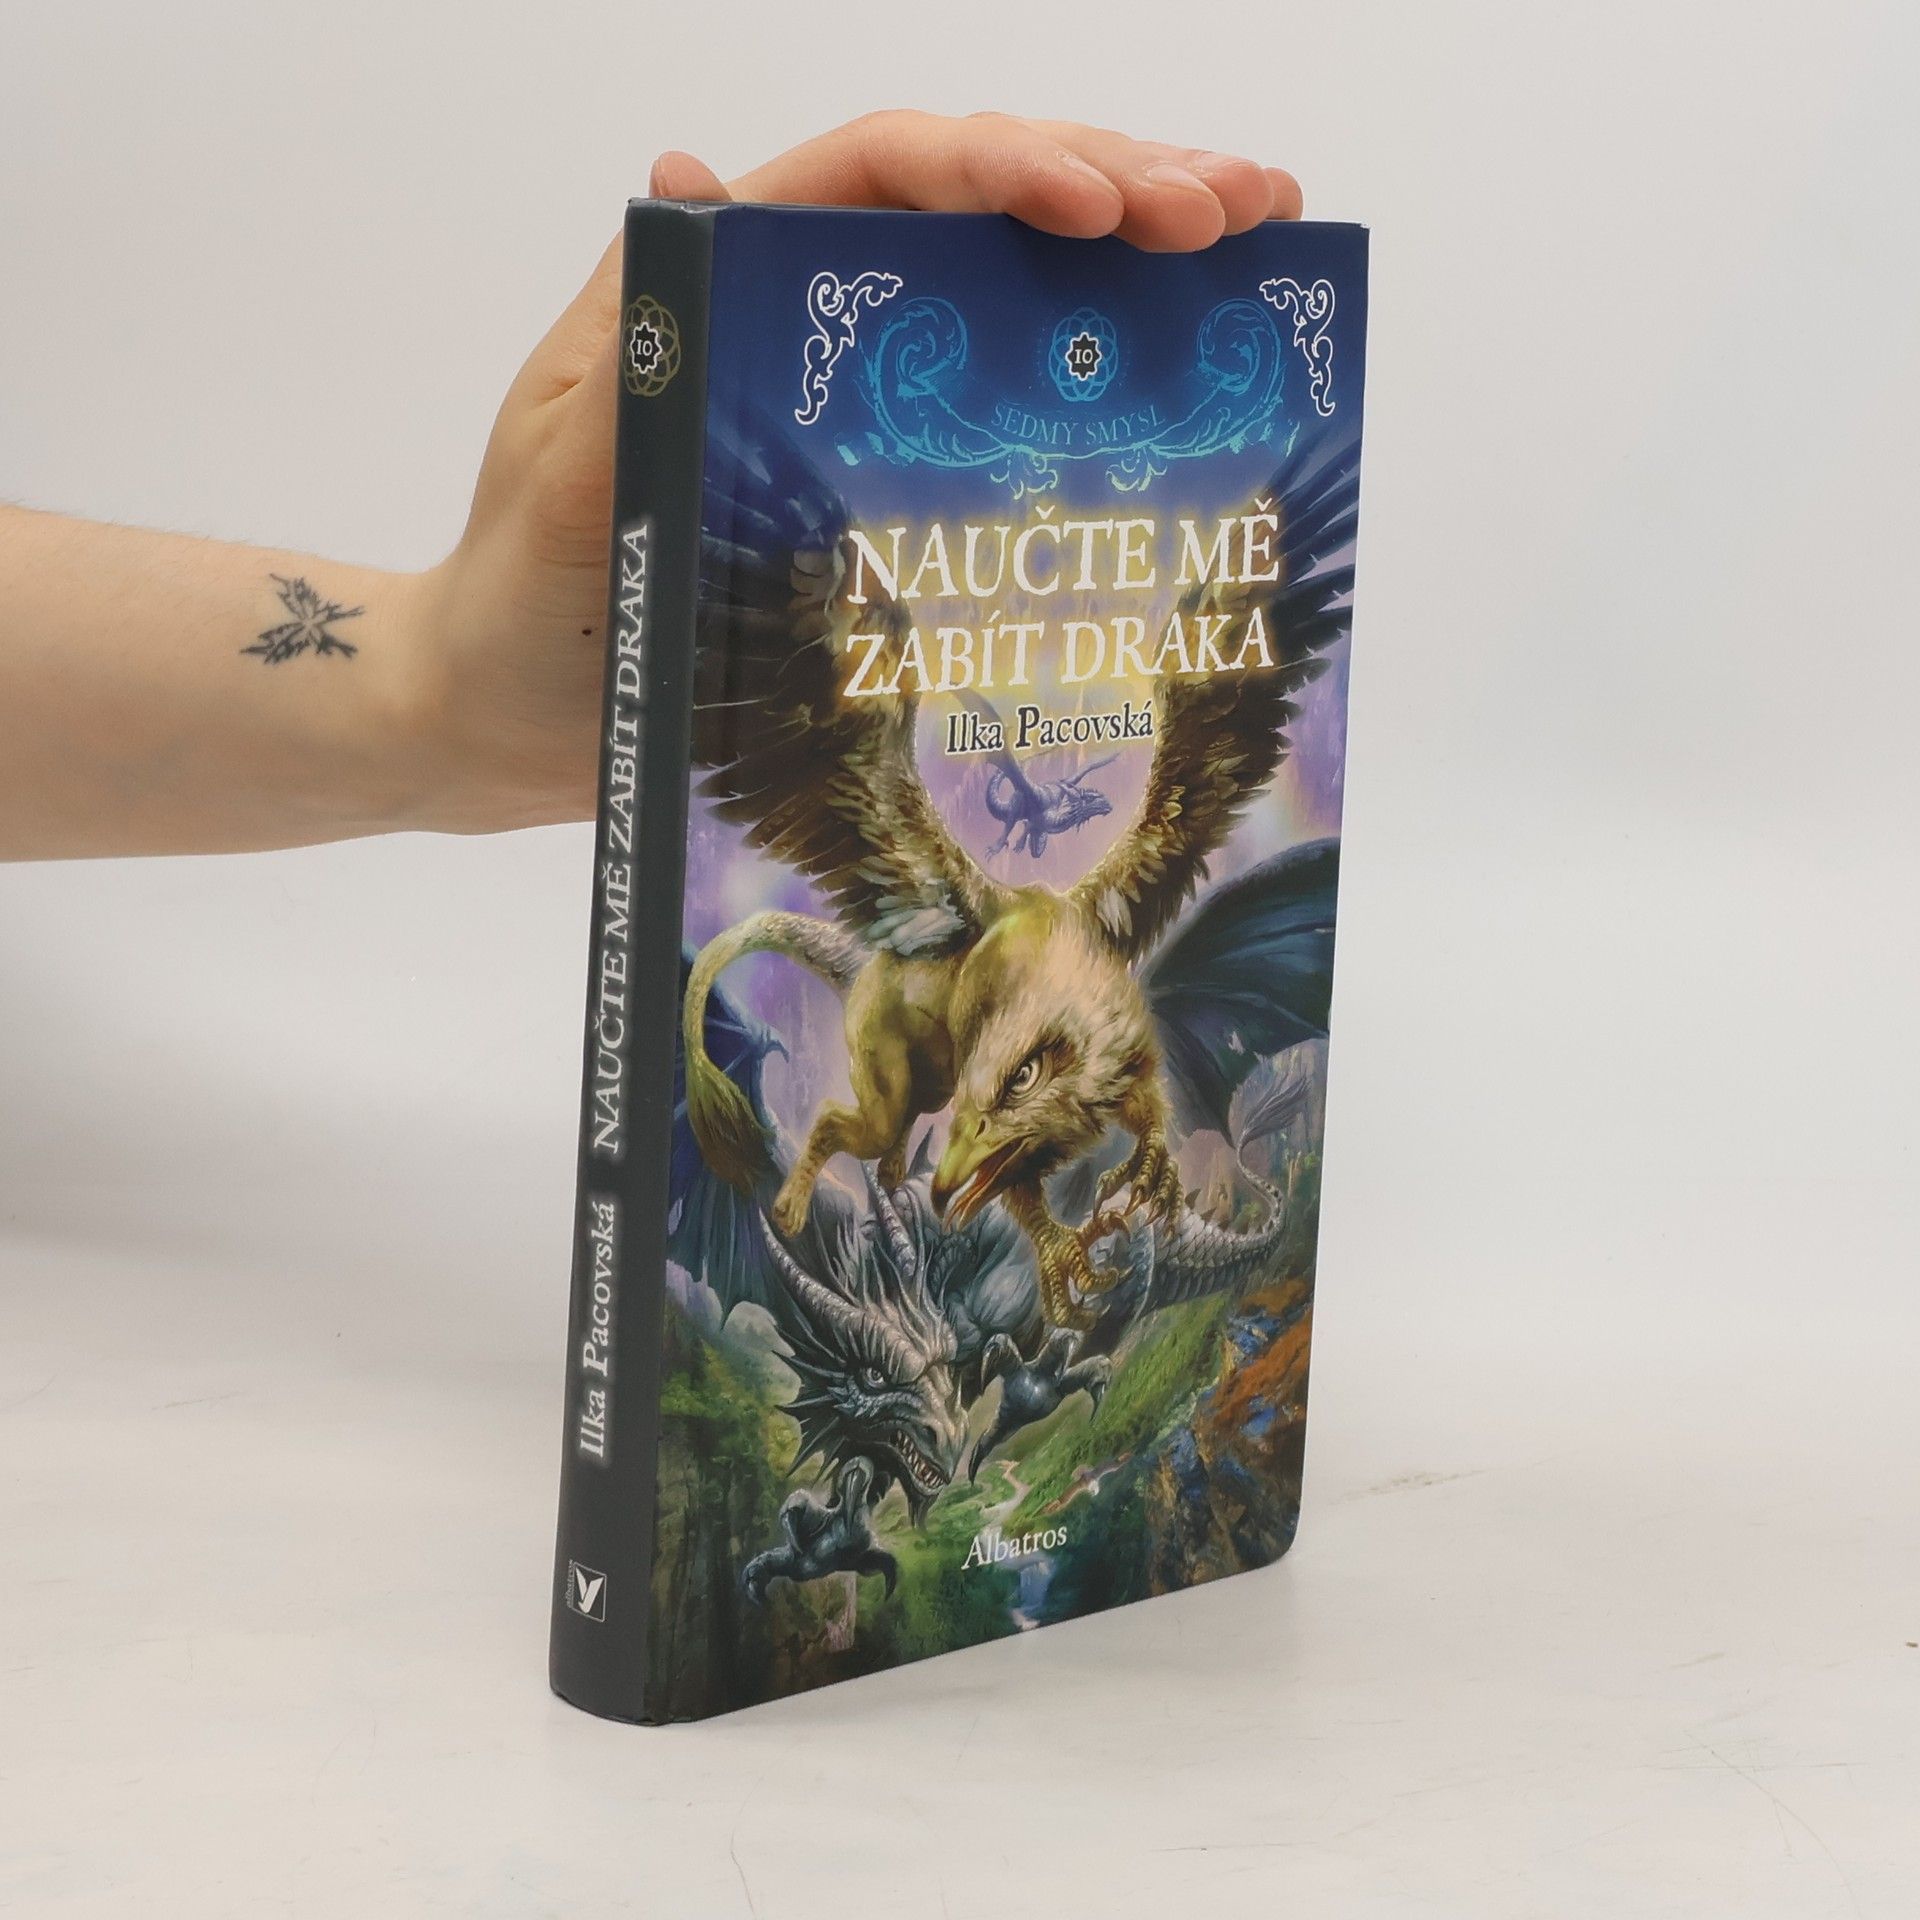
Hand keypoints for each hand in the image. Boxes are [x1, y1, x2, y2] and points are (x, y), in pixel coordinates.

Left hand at [417, 114, 1302, 832]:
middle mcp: (808, 319)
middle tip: (1237, 211)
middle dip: (1115, 183)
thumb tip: (682, 176)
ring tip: (1257, 235)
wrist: (513, 714)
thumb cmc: (525, 594)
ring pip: (1011, 285)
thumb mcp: (567, 465)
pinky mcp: (888, 484)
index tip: (1106, 209)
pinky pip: (1007, 405)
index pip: (884, 173)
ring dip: (1136, 248)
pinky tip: (1193, 357)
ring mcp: (861, 402)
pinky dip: (1101, 369)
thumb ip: (633, 346)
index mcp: (728, 279)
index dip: (1004, 167)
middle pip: (976, 205)